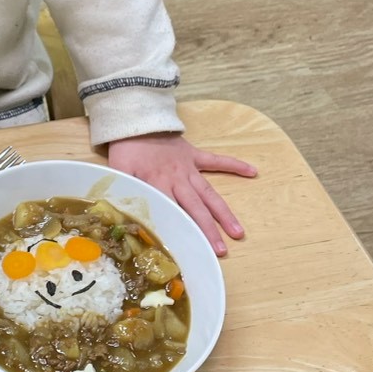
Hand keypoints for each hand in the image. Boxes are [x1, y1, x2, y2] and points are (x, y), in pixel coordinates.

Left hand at [106, 133, 255, 257]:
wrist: (136, 120)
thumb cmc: (126, 149)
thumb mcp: (119, 172)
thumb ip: (125, 192)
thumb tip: (124, 214)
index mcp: (159, 185)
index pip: (173, 212)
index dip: (183, 231)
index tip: (192, 250)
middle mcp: (178, 180)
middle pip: (196, 209)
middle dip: (209, 230)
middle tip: (221, 251)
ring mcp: (189, 168)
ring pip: (209, 194)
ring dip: (223, 213)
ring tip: (238, 231)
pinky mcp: (194, 155)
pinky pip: (217, 160)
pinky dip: (234, 165)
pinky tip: (253, 171)